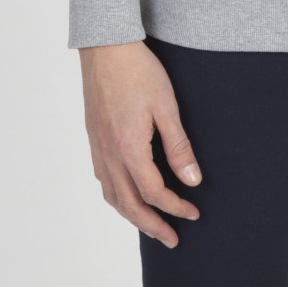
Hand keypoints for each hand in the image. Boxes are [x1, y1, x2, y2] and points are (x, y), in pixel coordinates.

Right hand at [79, 41, 202, 248]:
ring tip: (152, 225)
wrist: (106, 47)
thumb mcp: (167, 106)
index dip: (175, 207)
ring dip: (133, 216)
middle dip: (153, 225)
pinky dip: (117, 198)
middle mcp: (109, 154)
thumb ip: (178, 146)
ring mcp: (98, 148)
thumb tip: (192, 180)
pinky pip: (104, 180)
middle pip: (129, 204)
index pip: (154, 192)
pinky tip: (127, 195)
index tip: (193, 213)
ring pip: (112, 196)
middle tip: (173, 239)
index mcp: (129, 148)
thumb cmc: (139, 71)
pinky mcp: (94, 138)